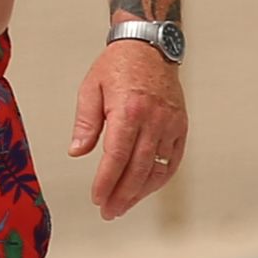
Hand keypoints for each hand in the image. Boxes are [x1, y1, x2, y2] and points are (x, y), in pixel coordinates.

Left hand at [68, 40, 185, 220]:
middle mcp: (154, 119)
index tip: (97, 198)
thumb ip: (85, 123)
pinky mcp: (180, 126)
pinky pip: (172, 160)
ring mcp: (171, 124)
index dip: (107, 181)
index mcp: (129, 110)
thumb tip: (77, 152)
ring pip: (157, 168)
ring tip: (123, 206)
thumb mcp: (91, 88)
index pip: (117, 156)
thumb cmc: (117, 66)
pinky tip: (144, 190)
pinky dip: (159, 178)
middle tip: (108, 212)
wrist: (149, 46)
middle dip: (122, 195)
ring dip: (140, 192)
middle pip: (138, 169)